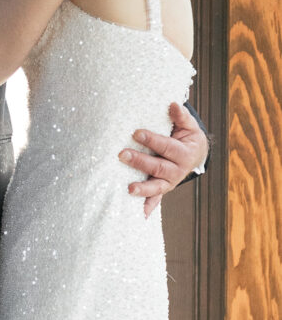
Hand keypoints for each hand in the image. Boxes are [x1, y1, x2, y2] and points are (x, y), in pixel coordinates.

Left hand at [120, 102, 208, 217]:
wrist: (195, 154)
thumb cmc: (187, 136)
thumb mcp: (188, 126)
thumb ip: (181, 117)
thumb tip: (173, 104)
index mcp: (184, 153)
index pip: (167, 146)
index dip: (152, 140)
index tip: (136, 132)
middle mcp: (178, 170)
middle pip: (158, 167)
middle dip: (140, 162)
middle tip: (122, 155)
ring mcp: (170, 182)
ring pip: (156, 187)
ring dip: (142, 189)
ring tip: (128, 188)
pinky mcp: (163, 189)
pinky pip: (155, 200)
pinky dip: (147, 207)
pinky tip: (139, 215)